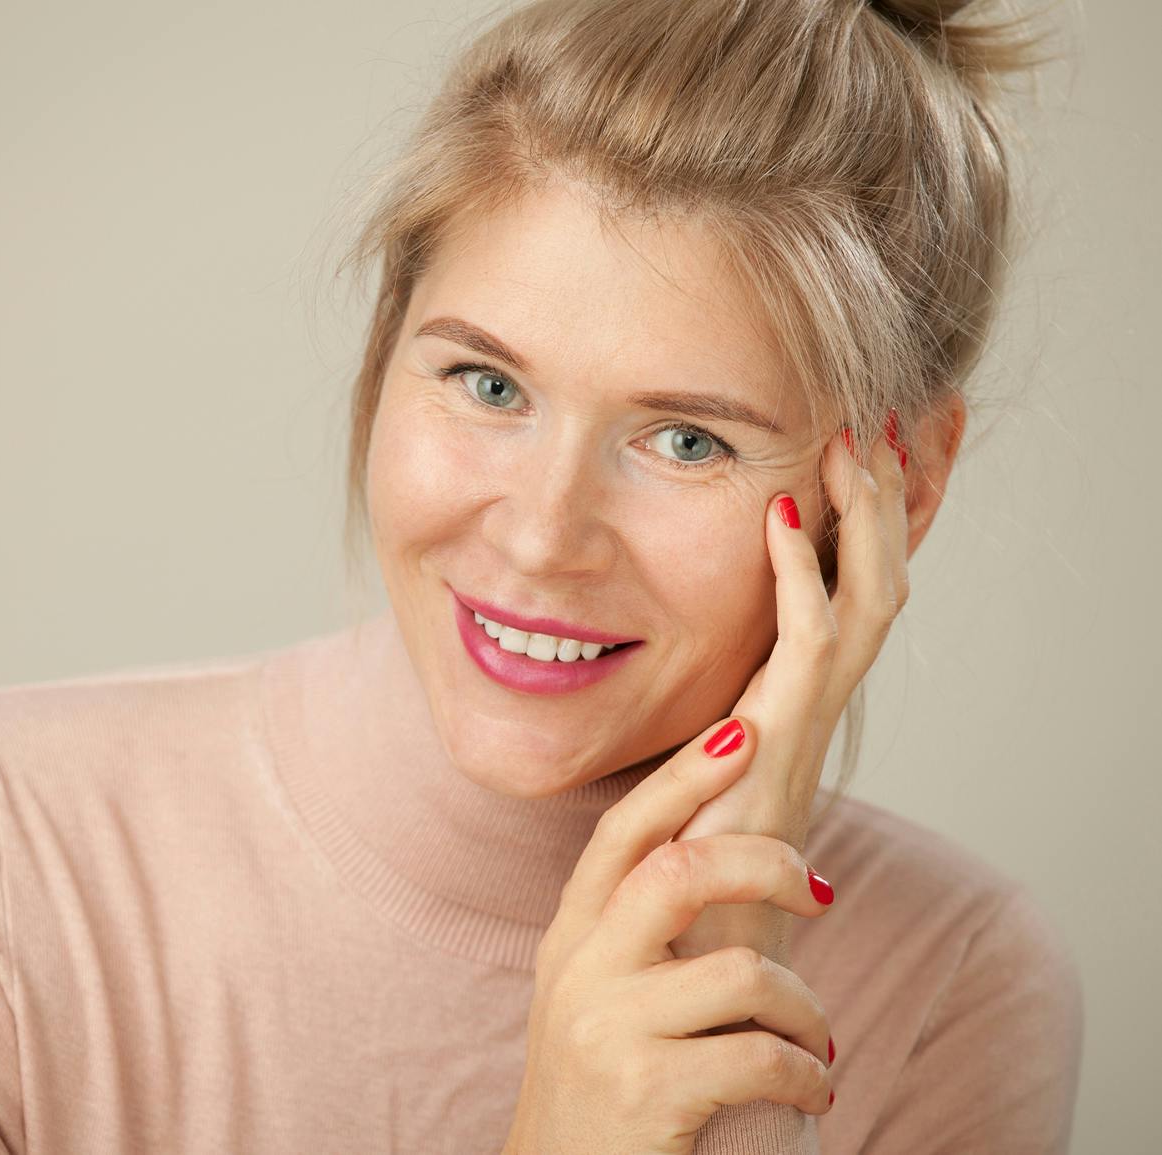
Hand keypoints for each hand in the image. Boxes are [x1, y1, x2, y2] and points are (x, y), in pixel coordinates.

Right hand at [503, 742, 835, 1154]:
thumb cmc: (598, 1078)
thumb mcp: (596, 988)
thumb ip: (636, 925)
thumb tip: (727, 851)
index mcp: (572, 933)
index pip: (625, 831)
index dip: (685, 776)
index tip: (743, 731)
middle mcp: (580, 968)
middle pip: (680, 871)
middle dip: (766, 863)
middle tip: (817, 888)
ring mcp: (607, 1028)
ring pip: (741, 972)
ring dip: (804, 1006)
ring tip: (812, 1035)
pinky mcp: (646, 1091)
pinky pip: (761, 1055)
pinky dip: (806, 1070)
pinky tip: (810, 1086)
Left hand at [667, 416, 911, 965]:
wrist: (694, 940)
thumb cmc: (689, 851)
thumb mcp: (696, 753)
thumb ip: (699, 707)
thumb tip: (679, 670)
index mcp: (797, 693)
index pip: (852, 588)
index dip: (867, 521)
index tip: (861, 449)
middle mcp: (815, 698)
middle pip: (879, 579)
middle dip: (888, 501)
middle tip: (885, 420)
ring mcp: (806, 717)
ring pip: (867, 599)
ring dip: (867, 519)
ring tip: (857, 441)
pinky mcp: (782, 737)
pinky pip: (807, 643)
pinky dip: (799, 575)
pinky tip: (780, 516)